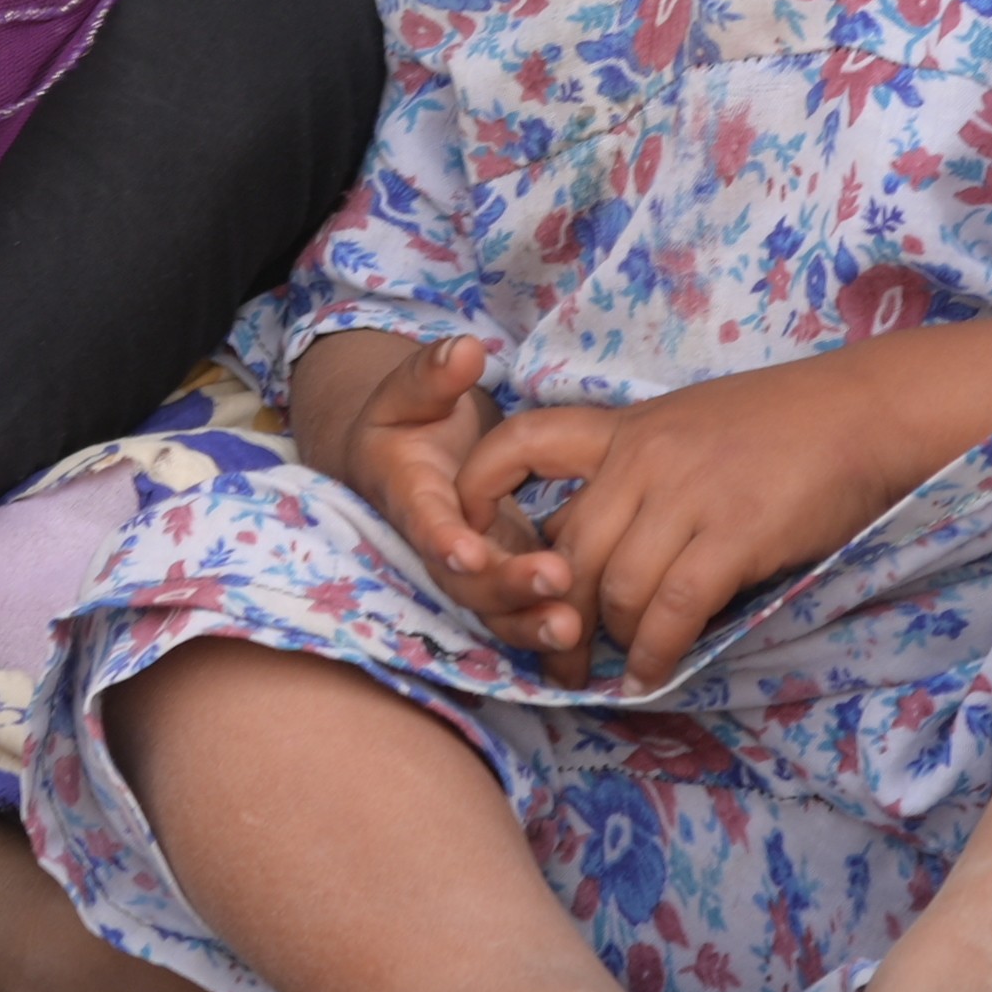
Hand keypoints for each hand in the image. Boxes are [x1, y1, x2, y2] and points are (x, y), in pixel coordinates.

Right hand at [298, 329, 583, 651]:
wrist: (401, 460)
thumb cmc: (408, 419)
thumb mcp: (411, 389)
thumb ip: (433, 375)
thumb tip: (464, 350)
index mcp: (409, 493)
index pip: (422, 519)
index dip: (442, 538)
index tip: (468, 548)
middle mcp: (436, 543)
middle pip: (464, 580)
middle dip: (506, 587)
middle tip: (555, 582)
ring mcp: (470, 568)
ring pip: (492, 610)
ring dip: (530, 623)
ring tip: (575, 630)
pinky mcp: (501, 577)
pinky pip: (520, 612)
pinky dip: (547, 630)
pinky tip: (590, 640)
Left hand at [461, 345, 929, 687]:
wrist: (865, 412)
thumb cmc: (785, 425)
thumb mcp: (691, 428)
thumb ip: (639, 475)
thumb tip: (594, 548)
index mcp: (627, 427)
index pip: (523, 441)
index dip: (481, 490)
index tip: (475, 540)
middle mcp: (645, 457)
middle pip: (566, 548)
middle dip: (552, 615)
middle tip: (558, 660)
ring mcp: (688, 494)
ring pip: (613, 586)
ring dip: (611, 641)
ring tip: (618, 669)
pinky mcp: (734, 533)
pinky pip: (672, 609)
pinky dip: (656, 652)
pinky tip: (656, 671)